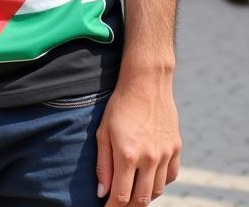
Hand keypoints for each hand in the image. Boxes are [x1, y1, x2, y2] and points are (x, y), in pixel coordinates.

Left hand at [95, 76, 180, 205]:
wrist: (146, 84)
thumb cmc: (119, 106)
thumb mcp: (102, 132)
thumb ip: (102, 164)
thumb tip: (102, 193)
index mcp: (127, 155)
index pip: (121, 196)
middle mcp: (149, 159)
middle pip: (141, 199)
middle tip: (118, 205)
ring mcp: (165, 155)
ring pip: (157, 191)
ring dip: (144, 196)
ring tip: (131, 193)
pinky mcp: (176, 150)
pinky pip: (170, 178)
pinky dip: (159, 184)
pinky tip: (149, 179)